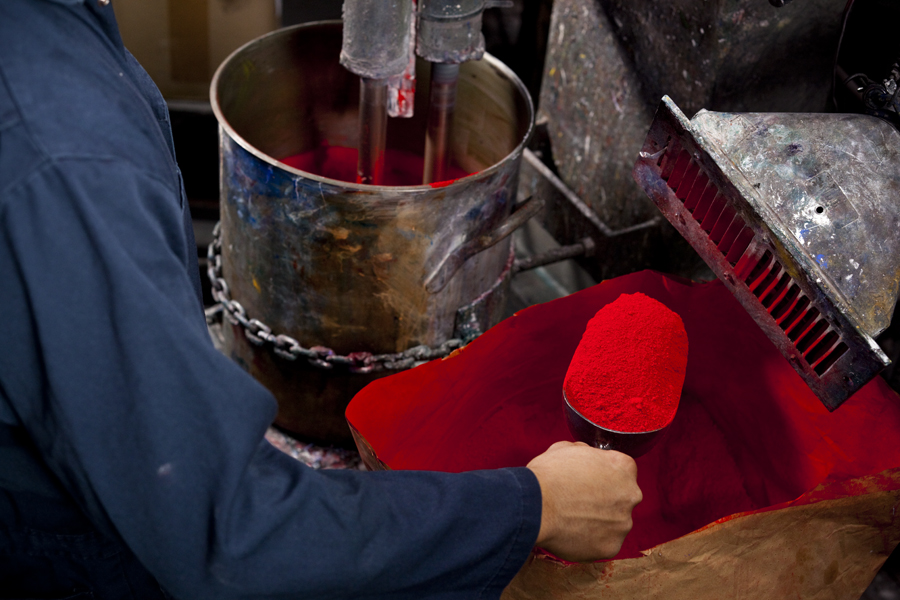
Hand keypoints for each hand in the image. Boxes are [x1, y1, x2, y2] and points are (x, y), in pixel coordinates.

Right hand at [526, 441, 640, 561]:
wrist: (535, 505)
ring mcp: (623, 523)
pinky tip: (572, 533)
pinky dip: (590, 540)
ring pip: (614, 523)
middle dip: (605, 500)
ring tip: (572, 519)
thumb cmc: (548, 475)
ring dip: (599, 521)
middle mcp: (631, 495)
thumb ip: (586, 452)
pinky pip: (603, 543)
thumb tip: (586, 455)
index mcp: (623, 466)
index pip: (622, 469)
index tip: (589, 480)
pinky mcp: (612, 547)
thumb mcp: (566, 448)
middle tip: (580, 501)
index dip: (603, 474)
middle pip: (622, 497)